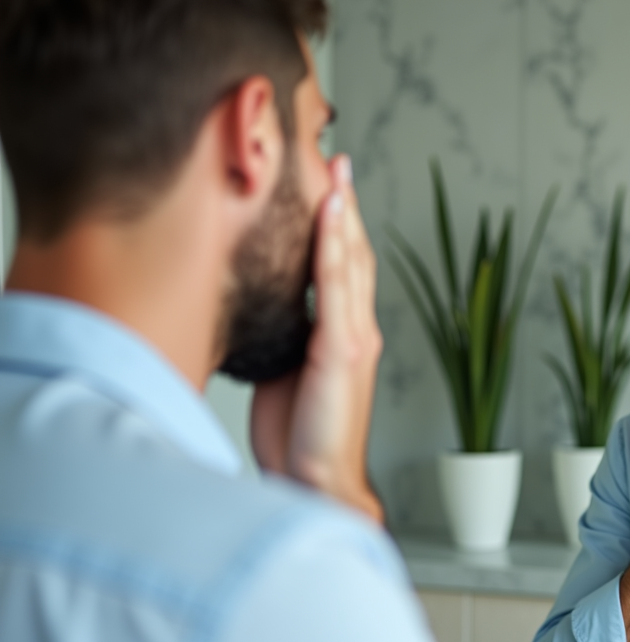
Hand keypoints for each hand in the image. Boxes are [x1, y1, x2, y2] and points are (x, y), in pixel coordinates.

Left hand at [250, 155, 383, 522]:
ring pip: (350, 262)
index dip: (339, 227)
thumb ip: (284, 337)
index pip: (342, 270)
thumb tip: (260, 308)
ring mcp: (353, 338)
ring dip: (344, 214)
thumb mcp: (286, 375)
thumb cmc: (300, 437)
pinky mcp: (343, 350)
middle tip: (338, 161)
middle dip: (346, 206)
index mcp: (343, 337)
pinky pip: (338, 287)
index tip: (329, 188)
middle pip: (352, 255)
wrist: (315, 480)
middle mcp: (356, 331)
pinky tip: (331, 215)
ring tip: (338, 173)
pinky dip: (335, 246)